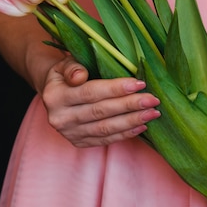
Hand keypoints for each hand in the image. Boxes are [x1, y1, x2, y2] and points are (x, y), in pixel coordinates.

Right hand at [41, 55, 160, 147]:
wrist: (53, 95)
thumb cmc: (65, 74)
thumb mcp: (64, 64)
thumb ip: (72, 67)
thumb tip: (80, 75)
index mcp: (54, 96)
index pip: (90, 92)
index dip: (115, 89)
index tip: (139, 83)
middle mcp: (60, 118)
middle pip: (100, 112)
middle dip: (129, 105)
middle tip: (153, 99)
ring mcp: (69, 133)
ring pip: (105, 128)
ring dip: (131, 121)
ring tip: (152, 113)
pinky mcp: (78, 142)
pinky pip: (105, 140)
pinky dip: (125, 133)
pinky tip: (141, 125)